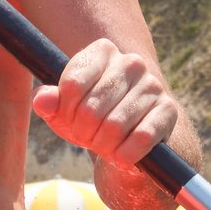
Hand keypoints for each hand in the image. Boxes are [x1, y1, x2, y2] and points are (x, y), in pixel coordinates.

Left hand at [40, 38, 187, 209]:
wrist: (128, 137)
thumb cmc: (90, 118)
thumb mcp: (63, 110)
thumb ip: (49, 102)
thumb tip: (42, 100)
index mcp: (102, 51)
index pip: (72, 85)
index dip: (65, 112)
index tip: (68, 119)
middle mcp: (130, 62)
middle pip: (91, 109)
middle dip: (83, 133)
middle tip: (87, 138)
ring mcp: (152, 85)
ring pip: (115, 126)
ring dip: (103, 146)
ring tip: (103, 146)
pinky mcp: (168, 110)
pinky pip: (142, 137)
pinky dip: (126, 155)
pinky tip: (121, 158)